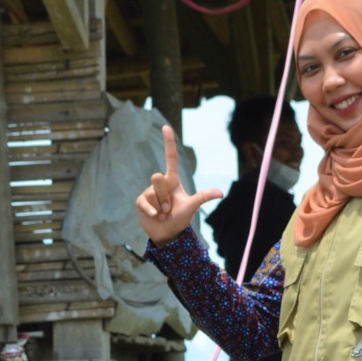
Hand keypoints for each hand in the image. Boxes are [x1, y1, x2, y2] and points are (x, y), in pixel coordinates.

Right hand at [135, 125, 222, 244]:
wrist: (168, 233)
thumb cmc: (180, 217)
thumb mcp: (192, 206)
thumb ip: (203, 197)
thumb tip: (221, 194)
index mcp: (173, 180)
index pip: (170, 157)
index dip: (168, 142)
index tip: (166, 127)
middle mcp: (160, 184)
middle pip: (158, 177)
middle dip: (165, 195)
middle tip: (169, 208)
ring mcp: (149, 192)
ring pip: (152, 190)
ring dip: (161, 205)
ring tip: (163, 213)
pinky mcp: (141, 202)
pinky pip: (145, 202)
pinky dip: (152, 211)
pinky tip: (155, 216)